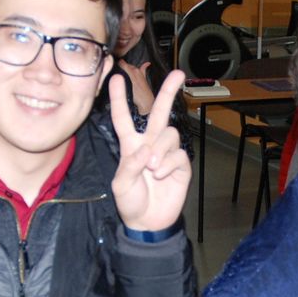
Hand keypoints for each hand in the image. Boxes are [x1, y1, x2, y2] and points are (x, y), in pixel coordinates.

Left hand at [109, 69, 190, 231]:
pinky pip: (177, 154)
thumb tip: (146, 150)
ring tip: (151, 169)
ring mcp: (166, 153)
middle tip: (178, 74)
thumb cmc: (131, 202)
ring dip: (160, 150)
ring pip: (169, 134)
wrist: (148, 222)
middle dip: (168, 92)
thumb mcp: (120, 185)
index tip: (116, 77)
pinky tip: (160, 176)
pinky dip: (167, 164)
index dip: (119, 98)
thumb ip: (129, 166)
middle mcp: (150, 144)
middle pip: (158, 112)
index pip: (124, 118)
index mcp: (130, 145)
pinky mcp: (180, 164)